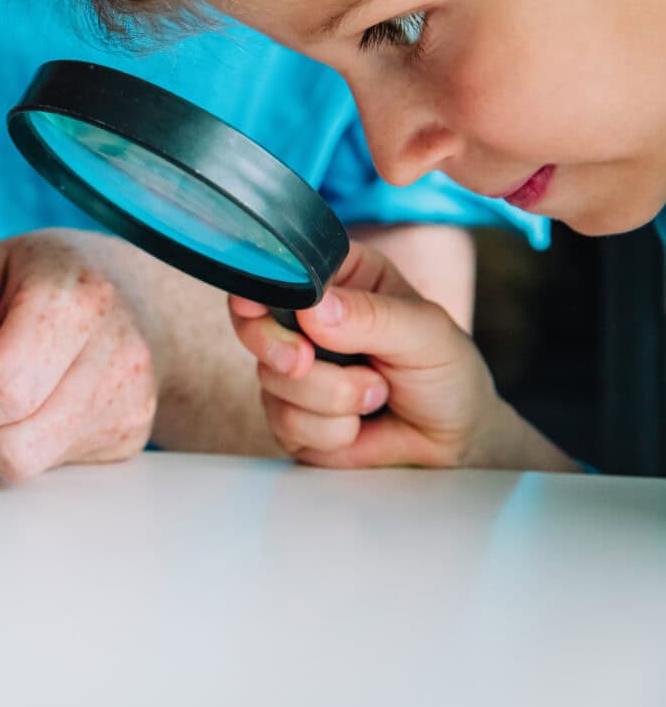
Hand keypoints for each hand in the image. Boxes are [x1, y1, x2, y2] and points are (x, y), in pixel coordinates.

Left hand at [0, 230, 155, 479]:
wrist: (133, 292)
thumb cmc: (48, 277)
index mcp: (77, 301)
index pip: (3, 389)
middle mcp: (116, 357)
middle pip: (12, 440)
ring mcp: (127, 404)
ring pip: (25, 463)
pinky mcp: (127, 438)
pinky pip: (47, 466)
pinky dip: (12, 446)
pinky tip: (17, 410)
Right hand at [229, 241, 573, 470]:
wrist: (453, 439)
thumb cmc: (445, 372)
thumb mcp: (426, 332)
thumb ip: (374, 316)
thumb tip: (315, 311)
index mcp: (339, 279)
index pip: (283, 267)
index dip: (261, 283)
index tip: (255, 303)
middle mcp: (307, 320)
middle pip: (253, 322)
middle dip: (279, 347)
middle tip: (305, 361)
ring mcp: (294, 369)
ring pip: (273, 380)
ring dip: (332, 398)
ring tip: (376, 393)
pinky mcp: (290, 416)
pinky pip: (286, 422)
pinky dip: (330, 430)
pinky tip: (359, 423)